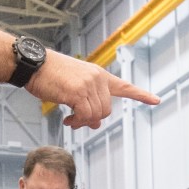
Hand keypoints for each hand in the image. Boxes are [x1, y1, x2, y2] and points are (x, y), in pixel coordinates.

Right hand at [25, 51, 159, 129]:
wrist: (33, 65)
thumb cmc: (49, 76)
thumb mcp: (73, 87)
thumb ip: (87, 102)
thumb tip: (96, 123)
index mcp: (98, 74)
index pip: (124, 86)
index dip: (140, 95)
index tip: (156, 100)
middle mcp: (97, 78)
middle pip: (106, 110)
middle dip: (92, 119)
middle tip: (75, 122)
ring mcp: (88, 84)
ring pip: (97, 114)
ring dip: (83, 122)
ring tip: (70, 120)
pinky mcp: (77, 92)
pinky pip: (85, 115)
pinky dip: (77, 122)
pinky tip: (67, 120)